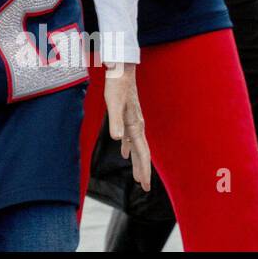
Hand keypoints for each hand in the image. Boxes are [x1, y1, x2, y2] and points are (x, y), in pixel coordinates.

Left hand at [103, 63, 150, 191]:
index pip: (142, 153)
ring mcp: (133, 122)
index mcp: (135, 126)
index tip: (145, 185)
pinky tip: (124, 152)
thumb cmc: (116, 86)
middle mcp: (137, 126)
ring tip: (136, 176)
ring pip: (136, 146)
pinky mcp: (128, 117)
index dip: (143, 170)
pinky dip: (128, 147)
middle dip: (142, 170)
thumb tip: (118, 140)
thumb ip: (115, 122)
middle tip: (144, 187)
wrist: (121, 70)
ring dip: (136, 161)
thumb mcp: (113, 104)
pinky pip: (130, 138)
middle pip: (142, 153)